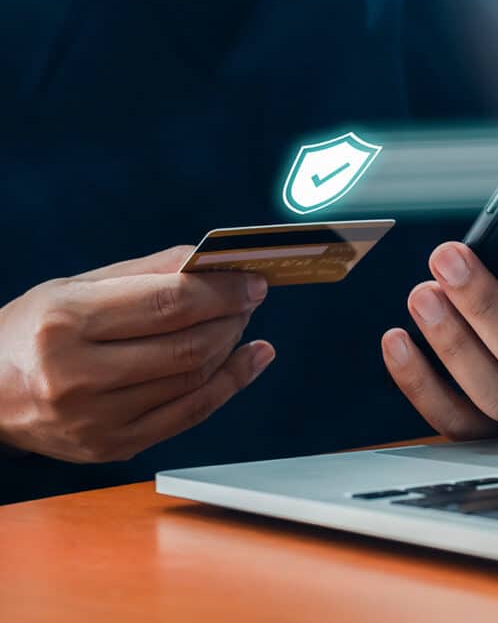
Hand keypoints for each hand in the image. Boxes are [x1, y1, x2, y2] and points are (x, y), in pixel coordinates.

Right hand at [0, 246, 275, 462]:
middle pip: (187, 346)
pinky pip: (189, 415)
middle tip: (249, 298)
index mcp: (65, 323)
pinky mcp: (113, 446)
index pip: (168, 305)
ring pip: (193, 380)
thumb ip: (149, 272)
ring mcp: (96, 419)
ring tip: (239, 322)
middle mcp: (77, 375)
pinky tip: (248, 359)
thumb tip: (212, 261)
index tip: (253, 280)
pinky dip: (229, 384)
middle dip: (231, 318)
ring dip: (230, 347)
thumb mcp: (76, 287)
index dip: (221, 292)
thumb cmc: (33, 331)